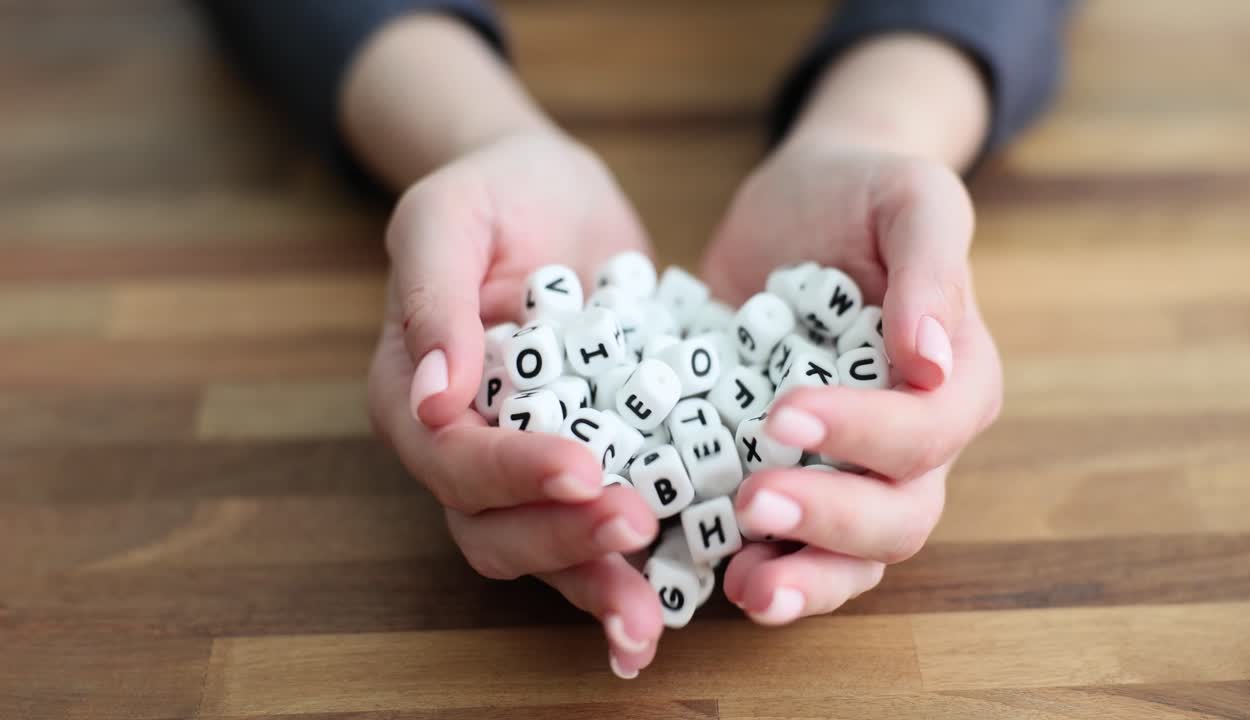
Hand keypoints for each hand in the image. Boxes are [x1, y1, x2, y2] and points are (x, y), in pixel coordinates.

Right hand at [366, 129, 662, 675]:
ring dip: (597, 586)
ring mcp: (527, 467)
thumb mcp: (448, 215)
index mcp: (414, 397)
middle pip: (493, 528)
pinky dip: (638, 574)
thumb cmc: (494, 193)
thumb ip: (431, 294)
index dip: (513, 474)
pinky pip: (603, 532)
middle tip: (637, 530)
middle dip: (564, 542)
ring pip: (545, 553)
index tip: (584, 470)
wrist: (557, 197)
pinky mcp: (591, 466)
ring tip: (653, 618)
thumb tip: (430, 396)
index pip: (453, 458)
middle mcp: (465, 449)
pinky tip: (681, 597)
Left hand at [701, 137, 1002, 623]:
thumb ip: (931, 267)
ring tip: (744, 587)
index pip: (926, 430)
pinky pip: (791, 546)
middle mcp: (916, 442)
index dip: (864, 434)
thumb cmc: (862, 194)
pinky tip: (710, 572)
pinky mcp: (792, 476)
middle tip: (753, 503)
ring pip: (854, 558)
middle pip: (899, 516)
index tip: (784, 413)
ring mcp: (854, 471)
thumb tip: (930, 356)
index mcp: (957, 379)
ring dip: (803, 580)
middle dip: (829, 521)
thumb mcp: (910, 199)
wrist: (801, 204)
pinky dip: (758, 565)